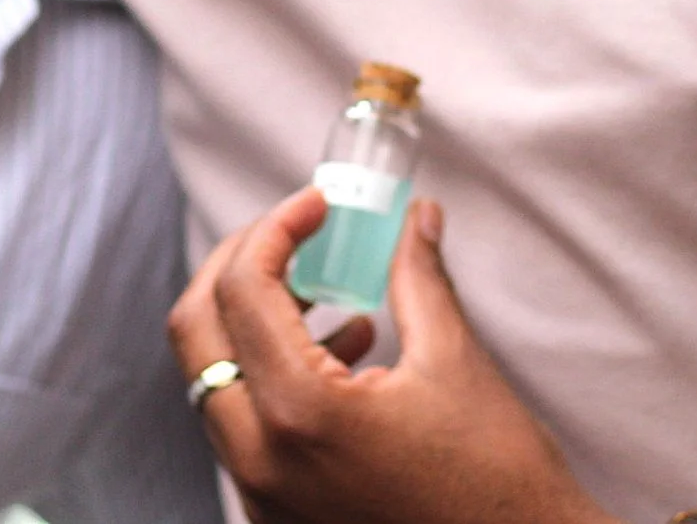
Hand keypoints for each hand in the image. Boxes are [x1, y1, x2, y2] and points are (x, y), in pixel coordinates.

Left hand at [168, 189, 618, 523]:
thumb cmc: (499, 481)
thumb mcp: (456, 363)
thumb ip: (418, 276)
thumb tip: (415, 216)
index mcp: (298, 414)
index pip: (244, 290)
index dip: (278, 227)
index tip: (317, 204)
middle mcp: (260, 460)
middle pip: (196, 331)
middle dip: (239, 267)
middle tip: (291, 234)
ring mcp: (261, 497)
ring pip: (213, 382)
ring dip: (251, 323)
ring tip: (322, 293)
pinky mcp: (275, 517)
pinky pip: (243, 430)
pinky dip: (269, 377)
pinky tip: (341, 354)